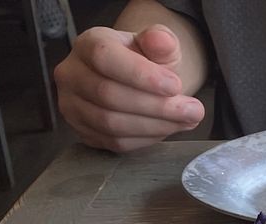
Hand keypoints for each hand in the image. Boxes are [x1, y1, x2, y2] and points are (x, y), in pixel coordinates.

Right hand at [53, 24, 205, 151]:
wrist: (138, 82)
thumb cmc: (146, 61)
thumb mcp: (158, 46)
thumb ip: (161, 41)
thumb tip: (161, 40)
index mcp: (87, 44)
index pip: (104, 58)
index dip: (141, 75)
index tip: (175, 86)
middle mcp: (72, 74)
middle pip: (108, 95)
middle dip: (156, 106)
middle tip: (193, 110)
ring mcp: (73, 106)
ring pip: (111, 123)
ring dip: (155, 126)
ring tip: (187, 120)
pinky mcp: (84, 132)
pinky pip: (115, 142)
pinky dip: (146, 139)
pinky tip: (168, 129)